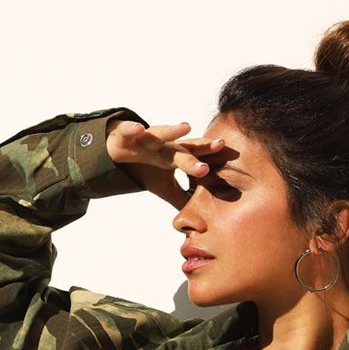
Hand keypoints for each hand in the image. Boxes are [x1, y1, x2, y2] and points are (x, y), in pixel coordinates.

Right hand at [105, 117, 222, 208]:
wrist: (117, 150)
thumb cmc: (147, 167)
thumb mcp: (165, 186)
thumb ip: (182, 199)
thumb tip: (200, 223)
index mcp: (175, 157)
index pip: (197, 157)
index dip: (212, 157)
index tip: (231, 157)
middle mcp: (164, 146)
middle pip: (184, 147)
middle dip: (201, 147)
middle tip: (219, 144)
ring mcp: (146, 139)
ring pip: (160, 134)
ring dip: (172, 131)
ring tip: (186, 126)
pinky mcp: (126, 136)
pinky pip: (129, 131)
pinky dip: (134, 129)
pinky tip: (140, 129)